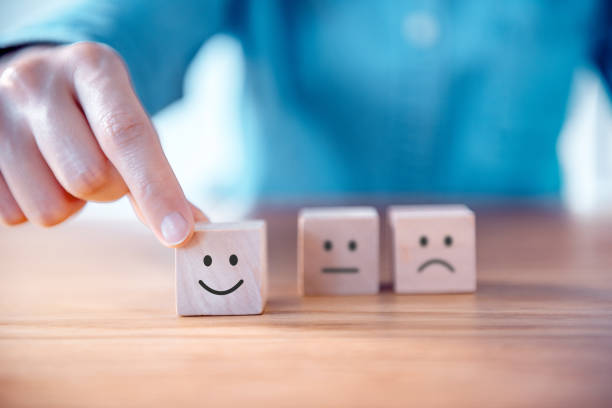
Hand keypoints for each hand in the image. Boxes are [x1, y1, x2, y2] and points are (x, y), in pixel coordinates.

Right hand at [0, 42, 205, 245]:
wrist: (33, 82)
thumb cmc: (94, 111)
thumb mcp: (129, 120)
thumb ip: (158, 172)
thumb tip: (192, 228)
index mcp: (93, 67)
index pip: (127, 135)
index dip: (156, 190)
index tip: (179, 234)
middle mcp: (36, 81)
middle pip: (90, 179)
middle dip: (108, 190)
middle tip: (102, 169)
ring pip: (50, 208)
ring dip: (70, 203)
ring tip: (63, 166)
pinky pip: (14, 215)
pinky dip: (34, 205)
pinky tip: (34, 172)